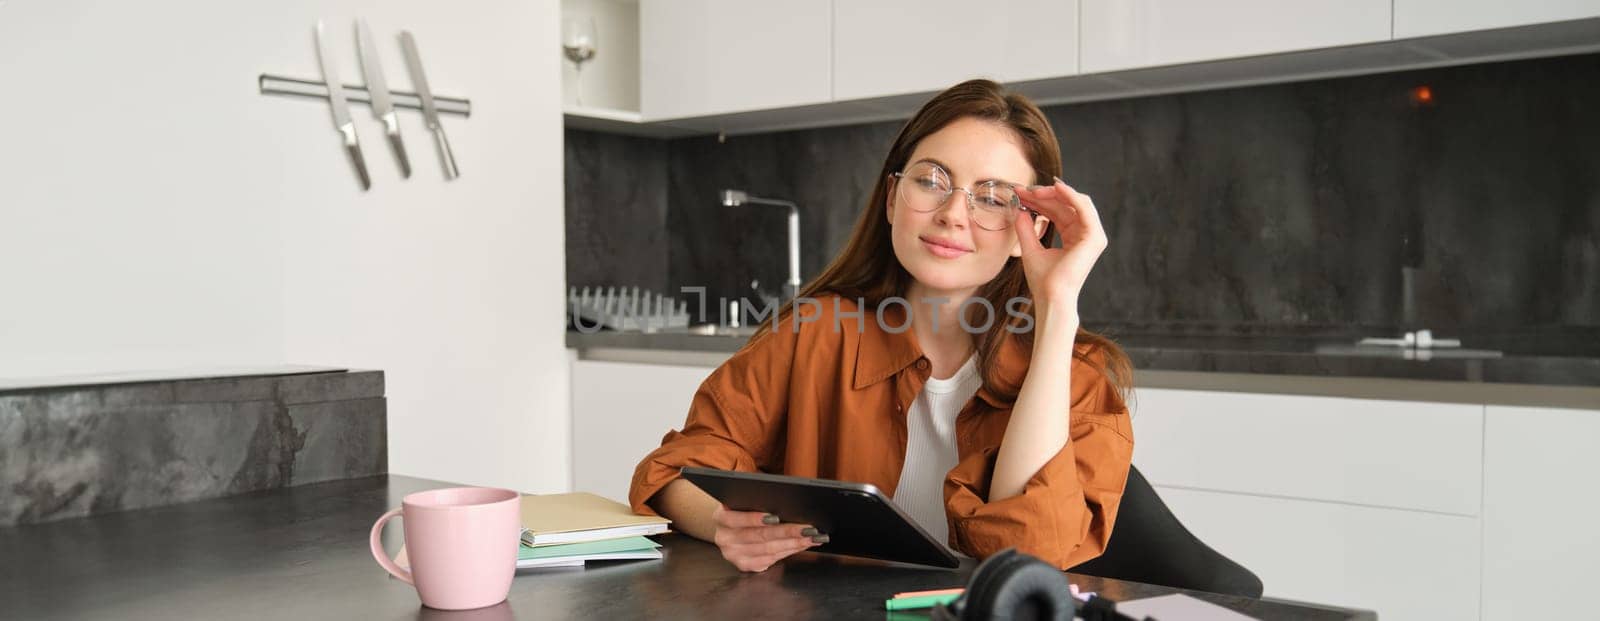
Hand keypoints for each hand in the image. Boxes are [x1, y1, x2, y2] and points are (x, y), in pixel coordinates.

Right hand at [710, 505, 824, 571]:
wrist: (730, 528)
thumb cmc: (743, 509)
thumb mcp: (743, 500)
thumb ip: (756, 500)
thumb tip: (785, 501)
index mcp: (720, 518)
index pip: (737, 519)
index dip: (756, 518)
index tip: (776, 516)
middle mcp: (724, 538)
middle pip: (759, 536)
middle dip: (787, 532)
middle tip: (807, 528)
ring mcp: (733, 555)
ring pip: (768, 550)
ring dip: (793, 543)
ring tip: (811, 536)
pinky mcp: (744, 565)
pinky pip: (770, 560)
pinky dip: (789, 552)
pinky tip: (802, 545)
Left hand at [1012, 177, 1107, 308]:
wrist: (1052, 296)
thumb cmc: (1043, 280)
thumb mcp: (1030, 248)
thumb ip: (1026, 228)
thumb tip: (1019, 209)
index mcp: (1074, 237)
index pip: (1058, 211)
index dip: (1040, 201)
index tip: (1020, 194)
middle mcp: (1085, 234)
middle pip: (1066, 204)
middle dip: (1044, 195)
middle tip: (1023, 190)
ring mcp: (1093, 235)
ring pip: (1075, 202)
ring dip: (1054, 193)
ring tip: (1033, 191)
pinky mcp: (1095, 236)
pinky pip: (1083, 208)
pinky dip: (1070, 195)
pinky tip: (1054, 188)